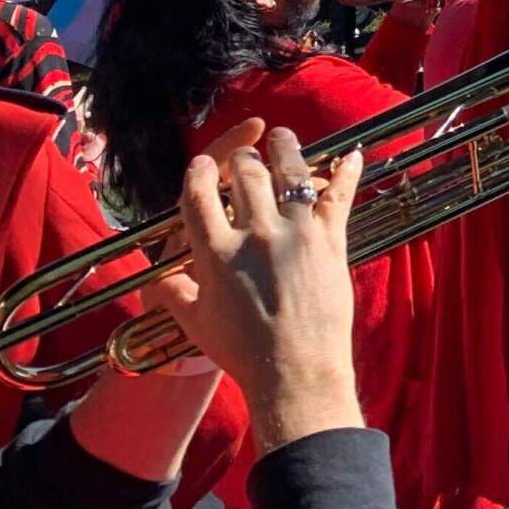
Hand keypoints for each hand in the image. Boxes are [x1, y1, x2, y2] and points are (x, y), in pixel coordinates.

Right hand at [145, 125, 363, 453]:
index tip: (204, 164)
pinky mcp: (329, 241)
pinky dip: (348, 171)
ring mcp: (295, 234)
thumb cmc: (241, 352)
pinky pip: (338, 195)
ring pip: (290, 172)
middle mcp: (254, 235)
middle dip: (242, 158)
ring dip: (286, 148)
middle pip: (244, 174)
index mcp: (214, 253)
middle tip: (247, 155)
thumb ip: (173, 293)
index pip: (196, 193)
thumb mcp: (195, 323)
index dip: (199, 170)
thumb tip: (155, 279)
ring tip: (283, 137)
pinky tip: (353, 154)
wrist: (294, 372)